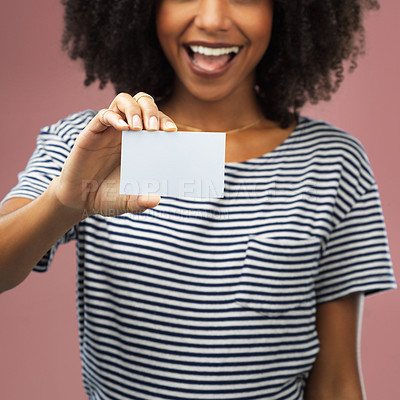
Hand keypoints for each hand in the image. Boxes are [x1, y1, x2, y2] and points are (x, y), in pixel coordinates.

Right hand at [54, 92, 176, 216]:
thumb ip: (141, 202)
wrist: (81, 201)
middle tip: (154, 128)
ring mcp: (110, 131)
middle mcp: (127, 132)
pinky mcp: (92, 133)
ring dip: (134, 109)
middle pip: (143, 103)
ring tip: (138, 127)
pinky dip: (114, 117)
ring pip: (124, 101)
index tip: (171, 132)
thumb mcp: (128, 202)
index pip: (158, 120)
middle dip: (152, 110)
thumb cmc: (108, 197)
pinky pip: (103, 115)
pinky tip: (123, 129)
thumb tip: (155, 200)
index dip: (166, 121)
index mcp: (141, 143)